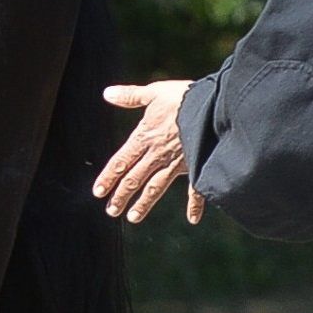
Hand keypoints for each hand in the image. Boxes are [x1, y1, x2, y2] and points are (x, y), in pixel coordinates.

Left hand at [94, 81, 204, 224]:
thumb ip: (130, 96)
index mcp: (145, 138)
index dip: (108, 177)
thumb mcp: (154, 92)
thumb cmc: (184, 98)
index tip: (98, 192)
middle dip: (121, 195)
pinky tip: (193, 219)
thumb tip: (106, 93)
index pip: (121, 161)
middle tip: (111, 211)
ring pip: (156, 187)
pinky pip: (195, 189)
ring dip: (144, 203)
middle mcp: (157, 155)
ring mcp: (177, 163)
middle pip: (134, 179)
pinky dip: (195, 204)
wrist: (215, 107)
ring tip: (132, 218)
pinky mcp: (197, 166)